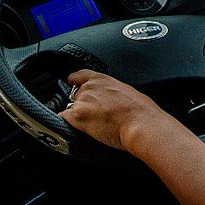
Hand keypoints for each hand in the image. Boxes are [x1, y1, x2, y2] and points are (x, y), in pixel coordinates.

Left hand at [58, 69, 177, 151]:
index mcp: (102, 79)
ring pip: (72, 109)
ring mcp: (82, 101)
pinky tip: (81, 129)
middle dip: (83, 104)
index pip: (78, 75)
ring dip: (79, 116)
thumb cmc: (140, 110)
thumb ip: (112, 92)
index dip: (75, 82)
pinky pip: (65, 119)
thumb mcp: (126, 91)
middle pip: (76, 95)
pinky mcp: (78, 116)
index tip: (74, 86)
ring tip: (97, 124)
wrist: (140, 122)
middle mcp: (89, 87)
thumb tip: (111, 100)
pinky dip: (69, 124)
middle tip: (97, 115)